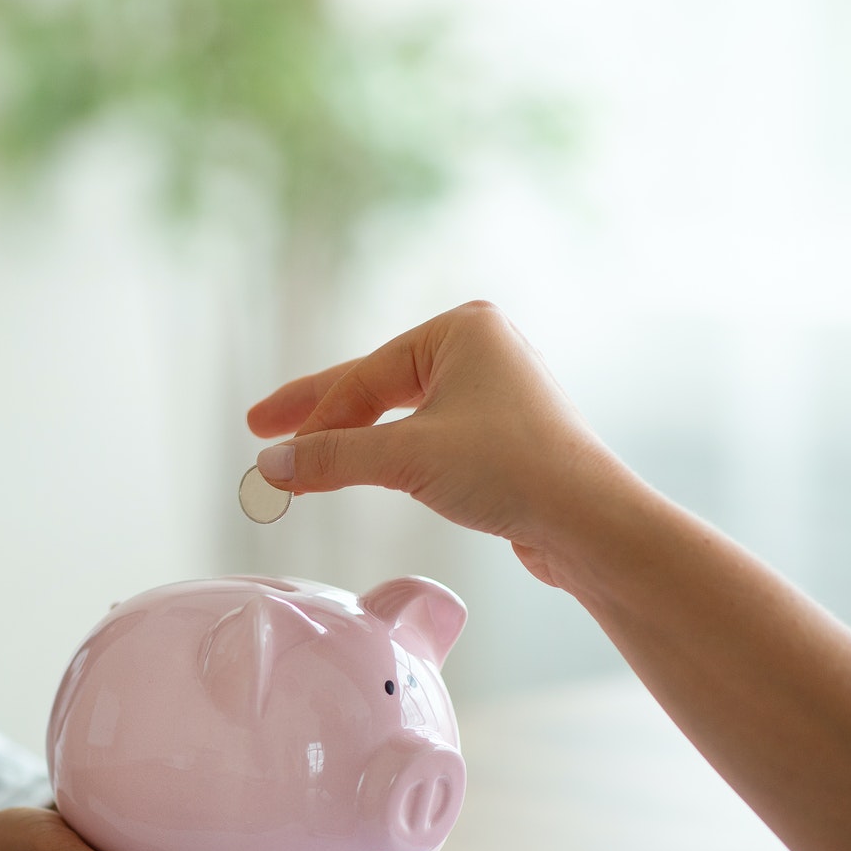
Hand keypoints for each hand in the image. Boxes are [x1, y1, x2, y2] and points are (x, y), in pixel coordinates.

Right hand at [245, 301, 641, 587]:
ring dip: (353, 439)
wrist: (588, 521)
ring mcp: (493, 391)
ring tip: (305, 459)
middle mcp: (480, 349)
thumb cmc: (512, 470)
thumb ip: (332, 457)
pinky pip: (426, 436)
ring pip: (400, 413)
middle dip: (321, 415)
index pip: (365, 376)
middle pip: (377, 385)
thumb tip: (269, 466)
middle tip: (262, 428)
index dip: (312, 417)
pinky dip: (389, 454)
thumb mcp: (407, 458)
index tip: (265, 447)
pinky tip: (363, 469)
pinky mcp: (501, 434)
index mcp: (462, 329)